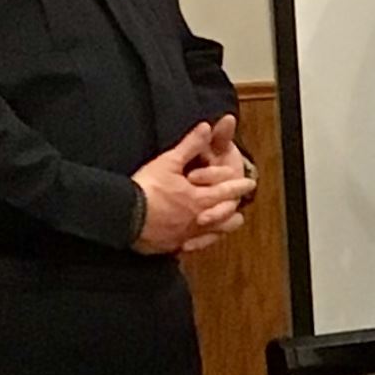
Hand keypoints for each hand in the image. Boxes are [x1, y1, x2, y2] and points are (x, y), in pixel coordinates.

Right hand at [131, 122, 254, 253]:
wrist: (125, 216)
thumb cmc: (147, 189)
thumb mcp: (169, 161)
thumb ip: (190, 145)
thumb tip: (206, 127)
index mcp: (200, 199)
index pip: (227, 192)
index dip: (240, 186)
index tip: (250, 184)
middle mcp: (198, 220)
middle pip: (225, 219)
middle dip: (233, 213)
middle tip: (239, 212)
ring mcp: (186, 236)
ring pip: (211, 235)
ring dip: (219, 230)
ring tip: (222, 227)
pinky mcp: (172, 247)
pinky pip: (191, 247)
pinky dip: (198, 243)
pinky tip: (195, 242)